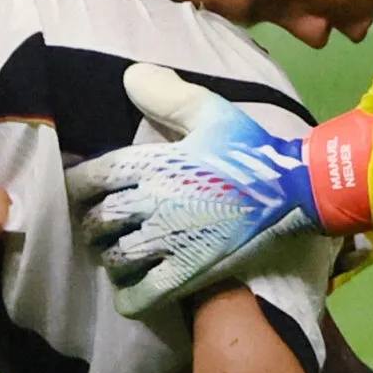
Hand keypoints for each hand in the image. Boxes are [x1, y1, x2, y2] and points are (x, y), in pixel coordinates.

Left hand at [65, 65, 324, 318]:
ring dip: (110, 259)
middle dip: (93, 226)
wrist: (295, 193)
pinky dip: (128, 297)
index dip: (77, 189)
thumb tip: (129, 76)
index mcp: (153, 163)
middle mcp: (152, 203)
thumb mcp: (212, 112)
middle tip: (99, 229)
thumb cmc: (252, 151)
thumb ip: (169, 94)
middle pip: (98, 221)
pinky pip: (140, 295)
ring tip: (116, 257)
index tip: (80, 194)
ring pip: (114, 259)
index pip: (91, 179)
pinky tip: (131, 292)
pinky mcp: (187, 275)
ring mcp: (169, 242)